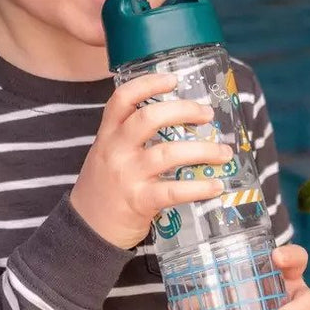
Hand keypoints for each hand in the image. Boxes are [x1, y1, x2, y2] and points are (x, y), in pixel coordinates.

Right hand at [70, 72, 229, 248]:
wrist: (86, 230)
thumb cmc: (105, 187)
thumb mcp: (108, 153)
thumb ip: (132, 136)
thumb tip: (180, 120)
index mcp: (108, 134)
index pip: (122, 98)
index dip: (148, 83)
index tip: (173, 78)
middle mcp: (115, 150)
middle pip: (149, 118)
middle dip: (184, 111)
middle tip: (207, 114)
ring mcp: (127, 175)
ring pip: (168, 153)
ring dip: (203, 150)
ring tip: (224, 152)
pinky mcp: (139, 201)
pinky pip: (174, 190)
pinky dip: (199, 187)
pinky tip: (216, 185)